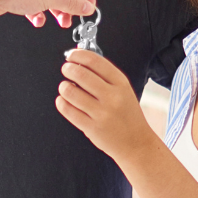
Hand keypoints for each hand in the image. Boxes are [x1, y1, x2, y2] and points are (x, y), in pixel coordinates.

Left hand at [56, 49, 155, 165]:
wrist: (136, 143)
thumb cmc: (127, 115)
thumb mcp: (123, 91)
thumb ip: (104, 77)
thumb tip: (80, 61)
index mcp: (121, 83)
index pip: (95, 62)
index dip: (79, 55)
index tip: (71, 55)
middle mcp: (112, 97)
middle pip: (81, 74)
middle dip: (68, 69)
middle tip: (66, 70)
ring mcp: (101, 113)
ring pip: (71, 92)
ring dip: (63, 87)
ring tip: (65, 87)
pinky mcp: (91, 128)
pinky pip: (69, 111)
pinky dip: (61, 102)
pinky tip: (62, 100)